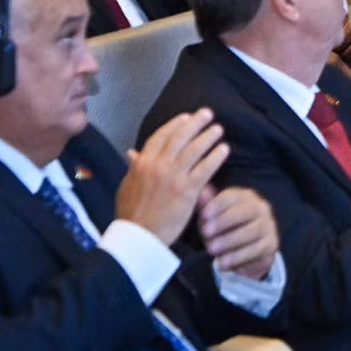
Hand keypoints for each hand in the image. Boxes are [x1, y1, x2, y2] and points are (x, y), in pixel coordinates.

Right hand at [115, 108, 228, 247]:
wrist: (138, 237)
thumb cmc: (131, 214)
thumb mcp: (126, 186)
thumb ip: (133, 168)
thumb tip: (133, 153)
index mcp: (141, 164)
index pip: (160, 136)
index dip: (174, 125)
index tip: (186, 117)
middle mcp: (157, 166)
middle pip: (179, 137)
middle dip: (195, 123)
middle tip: (208, 114)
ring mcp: (173, 177)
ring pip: (194, 150)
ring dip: (208, 136)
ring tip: (218, 129)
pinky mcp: (187, 190)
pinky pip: (205, 168)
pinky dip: (215, 157)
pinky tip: (224, 149)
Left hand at [196, 186, 277, 278]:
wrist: (245, 250)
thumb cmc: (224, 227)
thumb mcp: (212, 217)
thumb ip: (206, 205)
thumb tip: (200, 191)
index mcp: (245, 196)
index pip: (233, 196)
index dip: (218, 204)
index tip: (204, 215)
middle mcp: (260, 208)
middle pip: (246, 211)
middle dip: (225, 221)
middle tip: (206, 233)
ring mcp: (268, 226)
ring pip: (253, 231)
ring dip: (230, 241)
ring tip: (211, 250)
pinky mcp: (270, 244)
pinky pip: (256, 250)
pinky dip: (238, 257)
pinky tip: (222, 263)